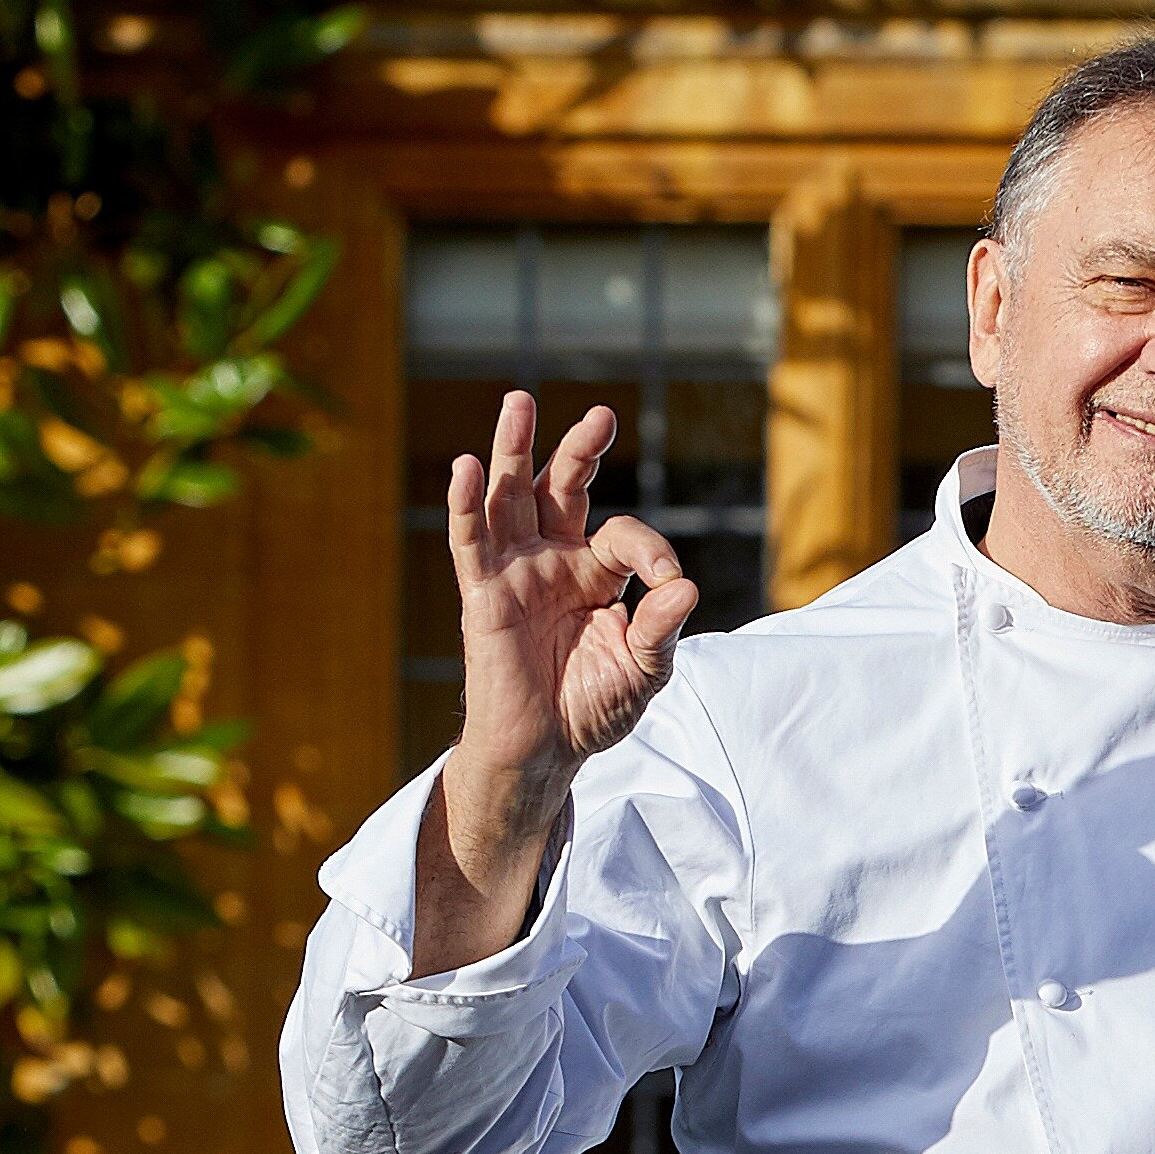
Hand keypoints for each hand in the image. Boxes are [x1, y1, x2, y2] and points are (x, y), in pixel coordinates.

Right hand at [418, 388, 700, 971]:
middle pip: (562, 490)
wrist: (545, 752)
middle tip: (600, 415)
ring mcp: (516, 573)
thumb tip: (688, 586)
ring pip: (510, 498)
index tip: (668, 584)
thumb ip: (662, 629)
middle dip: (579, 451)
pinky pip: (471, 542)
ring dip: (513, 451)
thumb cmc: (594, 709)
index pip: (623, 537)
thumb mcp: (644, 672)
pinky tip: (466, 466)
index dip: (650, 551)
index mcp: (597, 575)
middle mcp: (554, 562)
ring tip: (519, 401)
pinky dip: (466, 503)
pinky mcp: (483, 595)